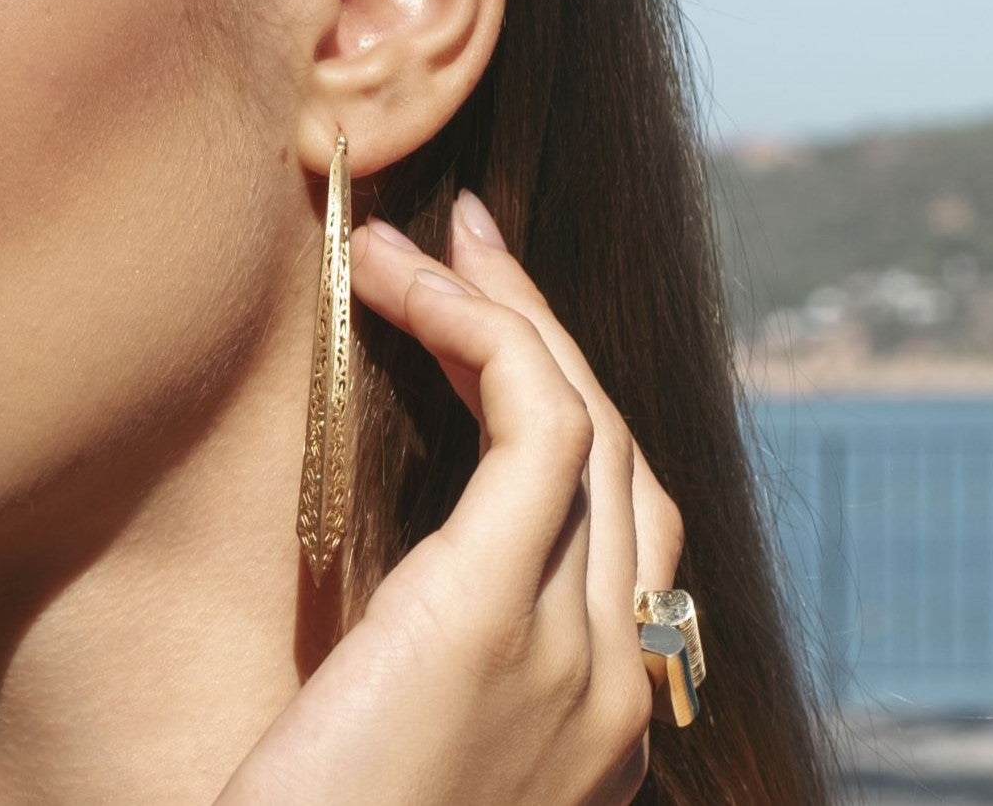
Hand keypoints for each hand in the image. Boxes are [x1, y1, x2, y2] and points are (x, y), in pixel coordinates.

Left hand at [215, 189, 683, 805]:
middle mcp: (614, 686)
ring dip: (511, 309)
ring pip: (588, 421)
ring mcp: (573, 650)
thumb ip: (411, 676)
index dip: (562, 413)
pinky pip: (536, 421)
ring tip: (430, 238)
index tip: (484, 331)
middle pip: (624, 461)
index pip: (618, 533)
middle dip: (550, 335)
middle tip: (471, 241)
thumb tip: (369, 600)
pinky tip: (407, 283)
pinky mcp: (494, 613)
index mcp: (595, 728)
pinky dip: (484, 329)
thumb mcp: (383, 754)